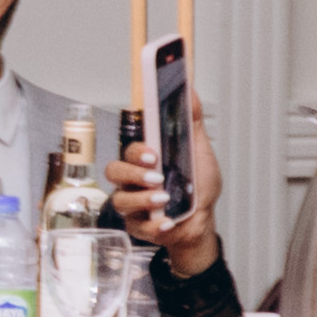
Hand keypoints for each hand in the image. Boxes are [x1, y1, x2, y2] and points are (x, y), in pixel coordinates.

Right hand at [108, 102, 221, 278]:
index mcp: (145, 161)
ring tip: (165, 200)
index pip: (129, 150)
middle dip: (134, 174)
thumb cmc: (197, 187)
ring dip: (143, 199)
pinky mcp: (135, 226)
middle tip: (157, 177)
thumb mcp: (199, 151)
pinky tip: (167, 222)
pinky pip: (136, 225)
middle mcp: (133, 180)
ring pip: (120, 199)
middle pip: (114, 171)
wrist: (202, 222)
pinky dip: (153, 225)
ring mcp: (131, 203)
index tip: (151, 154)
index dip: (136, 151)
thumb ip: (192, 121)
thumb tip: (189, 90)